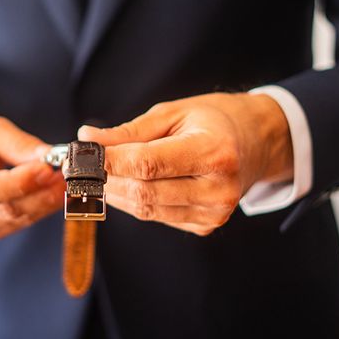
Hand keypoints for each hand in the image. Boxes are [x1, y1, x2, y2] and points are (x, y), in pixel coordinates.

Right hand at [0, 110, 64, 244]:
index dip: (20, 184)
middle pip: (5, 209)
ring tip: (65, 183)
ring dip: (45, 203)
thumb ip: (18, 144)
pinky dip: (36, 210)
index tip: (48, 169)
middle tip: (69, 177)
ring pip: (15, 219)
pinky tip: (51, 195)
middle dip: (42, 193)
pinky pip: (15, 225)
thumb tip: (48, 157)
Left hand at [78, 93, 292, 235]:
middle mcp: (218, 188)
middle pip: (143, 192)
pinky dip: (137, 201)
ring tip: (104, 173)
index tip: (83, 153)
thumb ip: (130, 132)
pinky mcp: (206, 226)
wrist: (256, 142)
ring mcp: (214, 212)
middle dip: (107, 179)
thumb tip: (89, 140)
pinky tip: (132, 184)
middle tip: (85, 165)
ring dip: (116, 193)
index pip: (147, 164)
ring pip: (146, 209)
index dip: (108, 161)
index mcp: (213, 152)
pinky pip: (158, 217)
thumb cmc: (213, 120)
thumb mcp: (173, 113)